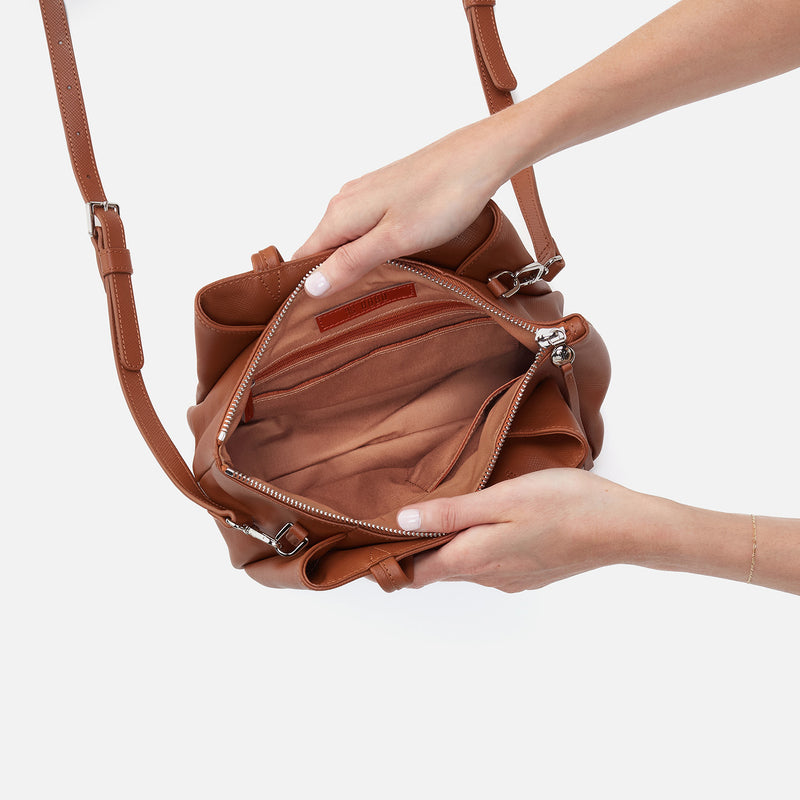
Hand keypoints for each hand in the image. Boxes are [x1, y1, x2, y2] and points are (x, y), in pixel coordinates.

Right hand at [293, 114, 516, 296]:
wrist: (478, 158)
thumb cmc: (440, 198)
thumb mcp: (393, 240)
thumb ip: (350, 262)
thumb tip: (311, 286)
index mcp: (340, 214)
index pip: (304, 257)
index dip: (307, 286)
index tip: (316, 315)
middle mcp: (345, 201)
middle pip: (322, 248)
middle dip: (331, 278)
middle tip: (348, 311)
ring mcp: (365, 194)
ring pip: (345, 238)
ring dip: (353, 264)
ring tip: (369, 291)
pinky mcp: (386, 193)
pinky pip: (364, 227)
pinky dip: (370, 247)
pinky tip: (389, 260)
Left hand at [397, 469, 639, 591]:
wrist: (622, 528)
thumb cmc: (563, 505)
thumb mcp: (501, 499)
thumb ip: (451, 512)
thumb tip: (402, 523)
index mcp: (475, 558)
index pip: (416, 575)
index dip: (393, 561)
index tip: (375, 540)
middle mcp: (489, 577)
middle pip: (439, 568)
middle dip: (420, 547)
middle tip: (407, 511)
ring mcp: (512, 579)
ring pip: (466, 564)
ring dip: (452, 542)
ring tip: (447, 507)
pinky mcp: (531, 573)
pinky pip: (492, 563)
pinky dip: (480, 544)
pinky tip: (489, 519)